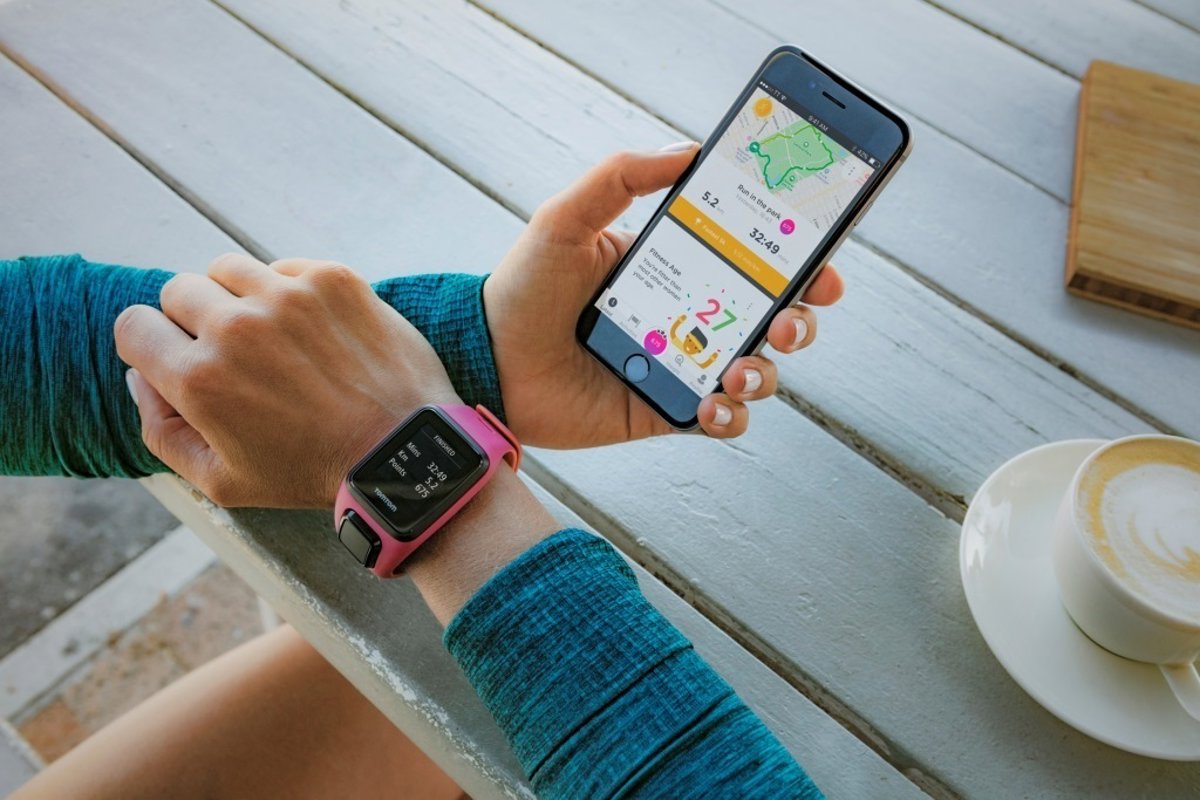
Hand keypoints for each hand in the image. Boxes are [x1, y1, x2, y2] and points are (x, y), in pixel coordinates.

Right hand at [114, 255, 458, 506]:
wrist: (403, 451)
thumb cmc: (314, 471)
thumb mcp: (221, 481)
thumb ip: (162, 431)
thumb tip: (140, 376)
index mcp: (199, 378)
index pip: (133, 326)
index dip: (152, 344)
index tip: (179, 357)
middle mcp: (237, 327)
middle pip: (178, 290)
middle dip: (193, 320)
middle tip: (234, 354)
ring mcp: (287, 296)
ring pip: (228, 268)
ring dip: (238, 296)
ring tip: (271, 336)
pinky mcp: (332, 279)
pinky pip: (284, 266)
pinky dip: (289, 291)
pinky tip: (311, 330)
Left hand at [484, 144, 843, 447]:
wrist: (486, 360)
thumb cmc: (522, 287)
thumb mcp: (567, 218)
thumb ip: (621, 177)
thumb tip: (688, 150)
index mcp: (677, 268)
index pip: (753, 260)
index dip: (797, 259)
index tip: (821, 255)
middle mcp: (688, 317)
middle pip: (772, 317)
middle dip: (801, 317)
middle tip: (795, 316)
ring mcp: (681, 366)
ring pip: (756, 371)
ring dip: (767, 370)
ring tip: (741, 367)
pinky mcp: (665, 411)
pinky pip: (721, 420)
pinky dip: (731, 415)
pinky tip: (713, 404)